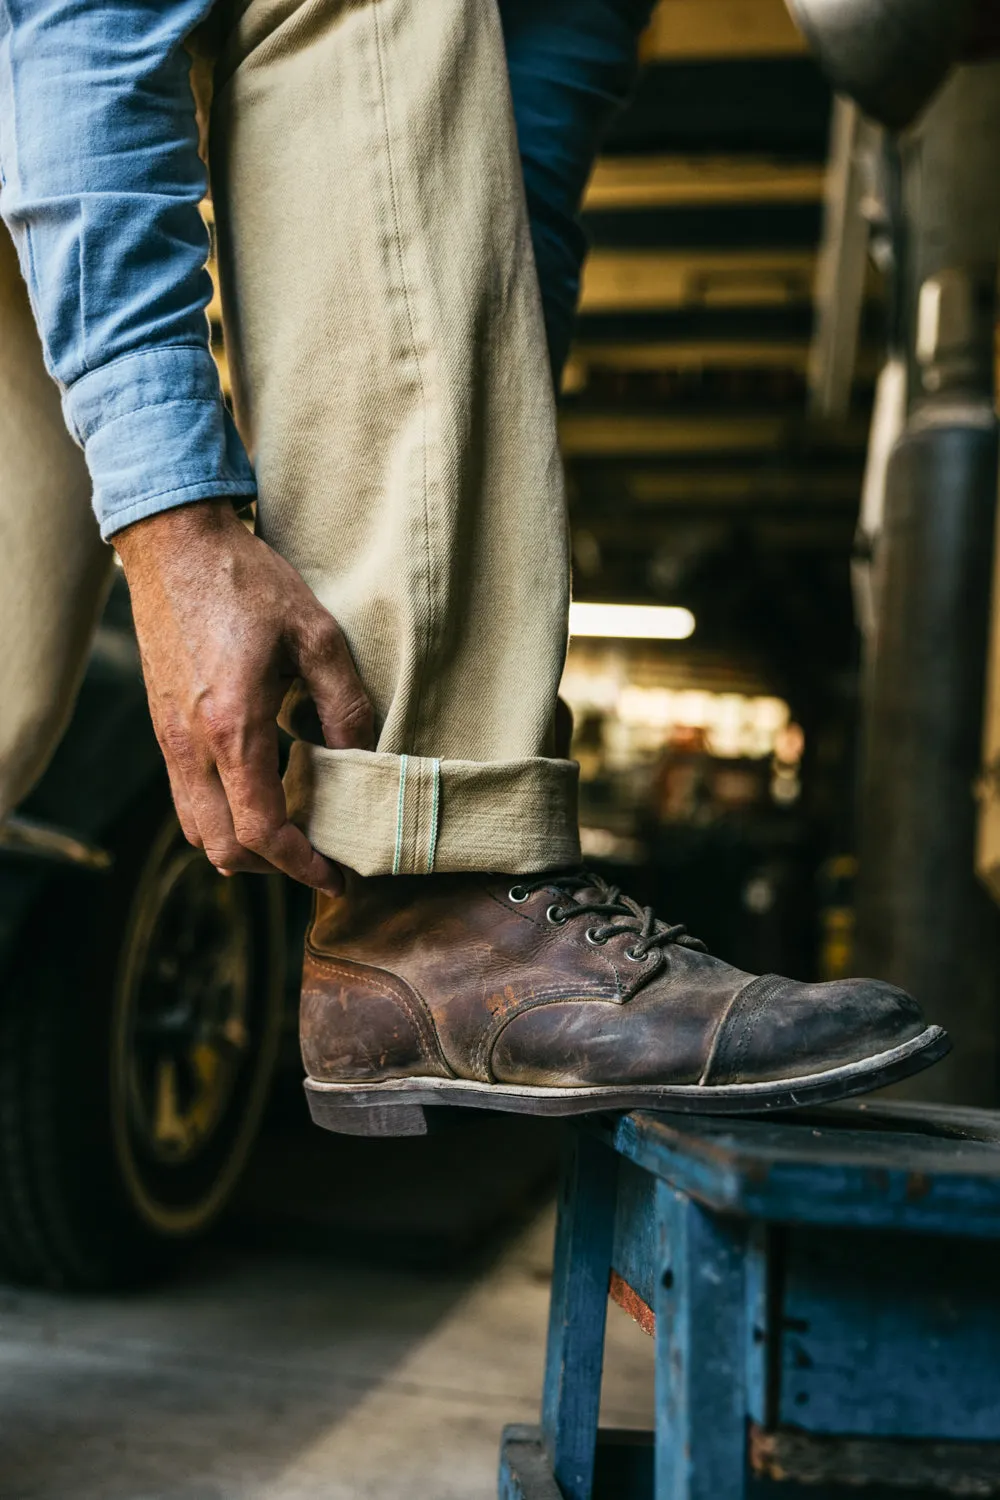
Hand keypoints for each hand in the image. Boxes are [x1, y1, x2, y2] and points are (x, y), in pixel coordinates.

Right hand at [115, 499, 373, 892]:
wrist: (173, 543)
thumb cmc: (246, 581)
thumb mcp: (316, 633)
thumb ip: (343, 703)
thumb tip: (365, 759)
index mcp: (232, 727)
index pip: (261, 831)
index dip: (301, 865)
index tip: (334, 875)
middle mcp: (191, 745)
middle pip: (222, 848)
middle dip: (272, 866)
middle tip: (317, 856)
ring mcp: (168, 739)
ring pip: (196, 829)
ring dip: (241, 845)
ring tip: (290, 828)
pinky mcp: (160, 727)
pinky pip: (185, 798)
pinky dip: (221, 814)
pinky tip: (259, 788)